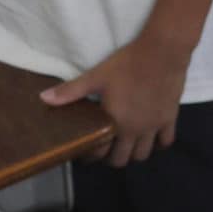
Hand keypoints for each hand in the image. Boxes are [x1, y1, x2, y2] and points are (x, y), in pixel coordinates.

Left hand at [41, 35, 190, 166]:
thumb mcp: (96, 76)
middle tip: (105, 148)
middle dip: (111, 158)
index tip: (85, 152)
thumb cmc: (127, 64)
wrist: (162, 52)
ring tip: (127, 143)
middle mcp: (134, 130)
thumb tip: (42, 98)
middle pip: (122, 160)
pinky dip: (158, 143)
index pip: (100, 152)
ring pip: (143, 154)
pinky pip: (166, 141)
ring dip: (133, 152)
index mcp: (114, 122)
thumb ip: (70, 91)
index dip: (90, 156)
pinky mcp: (169, 118)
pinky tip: (152, 137)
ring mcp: (154, 126)